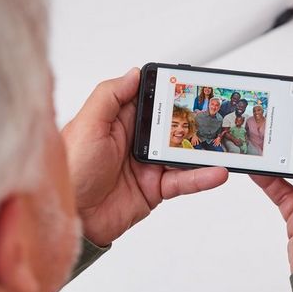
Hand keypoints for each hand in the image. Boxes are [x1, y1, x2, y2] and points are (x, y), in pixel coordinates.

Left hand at [62, 68, 227, 245]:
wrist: (72, 218)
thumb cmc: (70, 171)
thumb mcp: (87, 125)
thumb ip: (111, 96)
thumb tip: (133, 73)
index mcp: (117, 120)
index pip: (148, 99)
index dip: (167, 91)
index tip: (188, 84)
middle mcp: (134, 140)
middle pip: (172, 124)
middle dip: (193, 119)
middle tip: (214, 114)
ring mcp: (147, 165)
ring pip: (183, 152)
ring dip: (203, 149)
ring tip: (222, 143)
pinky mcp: (155, 188)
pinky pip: (183, 180)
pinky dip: (201, 176)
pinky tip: (215, 172)